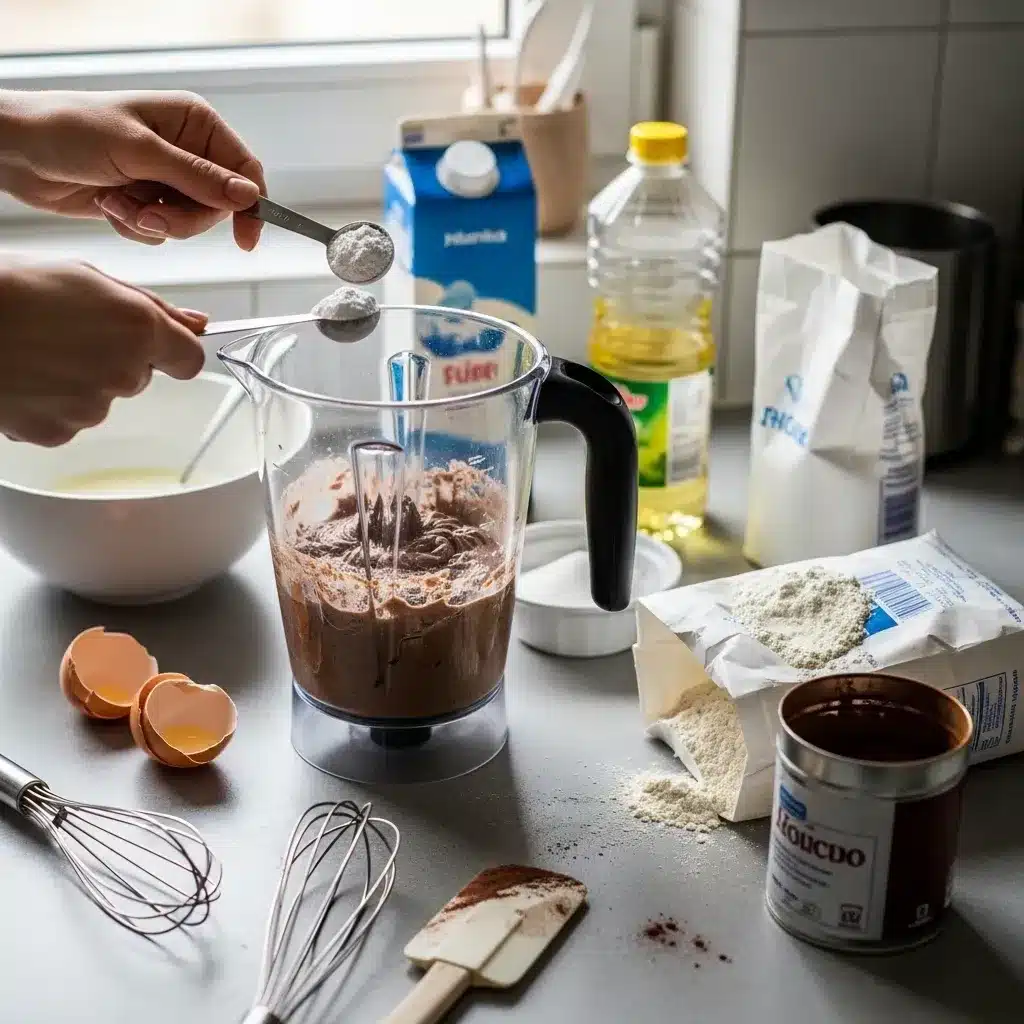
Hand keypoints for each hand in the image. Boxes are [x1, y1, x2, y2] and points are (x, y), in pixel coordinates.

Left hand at [0, 90, 263, 248]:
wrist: (17, 150)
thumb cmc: (70, 130)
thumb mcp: (140, 152)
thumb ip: (198, 178)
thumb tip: (249, 197)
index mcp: (193, 123)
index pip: (243, 170)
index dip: (249, 207)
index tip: (245, 239)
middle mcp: (185, 150)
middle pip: (216, 206)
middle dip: (181, 218)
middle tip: (149, 214)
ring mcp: (164, 178)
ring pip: (188, 224)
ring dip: (152, 223)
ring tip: (119, 204)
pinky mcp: (144, 201)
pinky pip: (161, 232)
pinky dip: (135, 227)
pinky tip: (109, 204)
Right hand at [0, 257, 206, 445]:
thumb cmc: (12, 288)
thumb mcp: (87, 277)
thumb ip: (151, 306)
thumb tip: (196, 323)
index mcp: (138, 330)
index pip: (189, 359)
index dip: (172, 351)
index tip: (158, 346)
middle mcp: (124, 373)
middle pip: (139, 376)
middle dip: (114, 357)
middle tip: (66, 332)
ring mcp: (91, 408)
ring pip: (101, 398)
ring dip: (78, 380)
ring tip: (36, 350)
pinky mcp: (57, 432)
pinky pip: (67, 420)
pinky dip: (49, 404)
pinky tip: (24, 376)